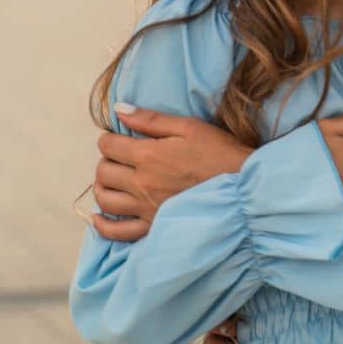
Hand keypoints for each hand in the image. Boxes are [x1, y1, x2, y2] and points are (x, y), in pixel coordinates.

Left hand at [89, 107, 251, 241]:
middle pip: (103, 172)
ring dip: (102, 187)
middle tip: (120, 158)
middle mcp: (142, 183)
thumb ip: (151, 119)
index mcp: (148, 155)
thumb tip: (119, 110)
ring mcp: (146, 208)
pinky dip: (103, 226)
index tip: (118, 138)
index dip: (109, 138)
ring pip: (105, 200)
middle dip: (106, 161)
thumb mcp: (189, 127)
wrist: (242, 189)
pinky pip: (118, 233)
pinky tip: (100, 217)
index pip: (109, 145)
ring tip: (113, 180)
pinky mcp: (153, 227)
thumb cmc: (219, 153)